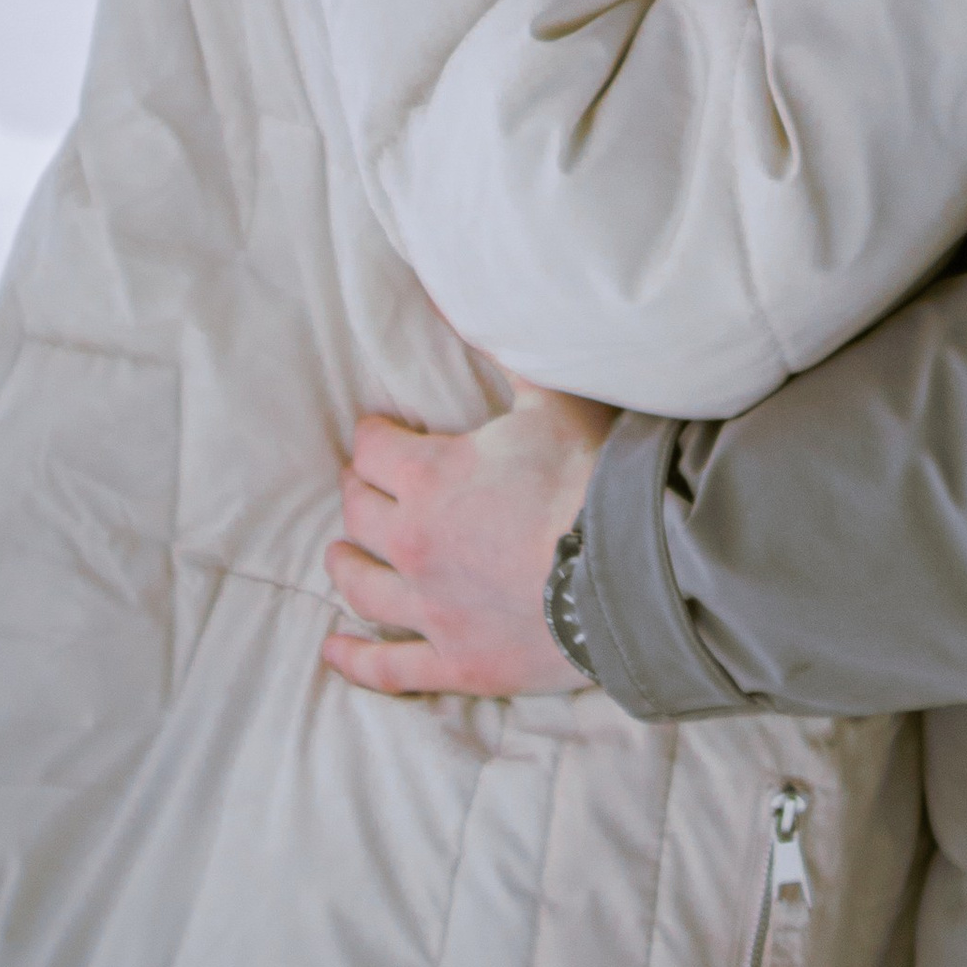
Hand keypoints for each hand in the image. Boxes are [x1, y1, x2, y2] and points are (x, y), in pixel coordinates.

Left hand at [321, 376, 616, 698]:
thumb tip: (463, 299)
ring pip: (362, 586)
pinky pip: (389, 667)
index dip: (374, 434)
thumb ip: (503, 351)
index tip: (380, 429)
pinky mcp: (458, 662)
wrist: (633, 568)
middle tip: (363, 484)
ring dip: (345, 564)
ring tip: (339, 553)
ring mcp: (432, 609)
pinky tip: (334, 650)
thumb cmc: (592, 475)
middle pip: (360, 513)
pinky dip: (356, 659)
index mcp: (429, 478)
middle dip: (358, 491)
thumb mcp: (551, 397)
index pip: (373, 448)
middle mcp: (414, 544)